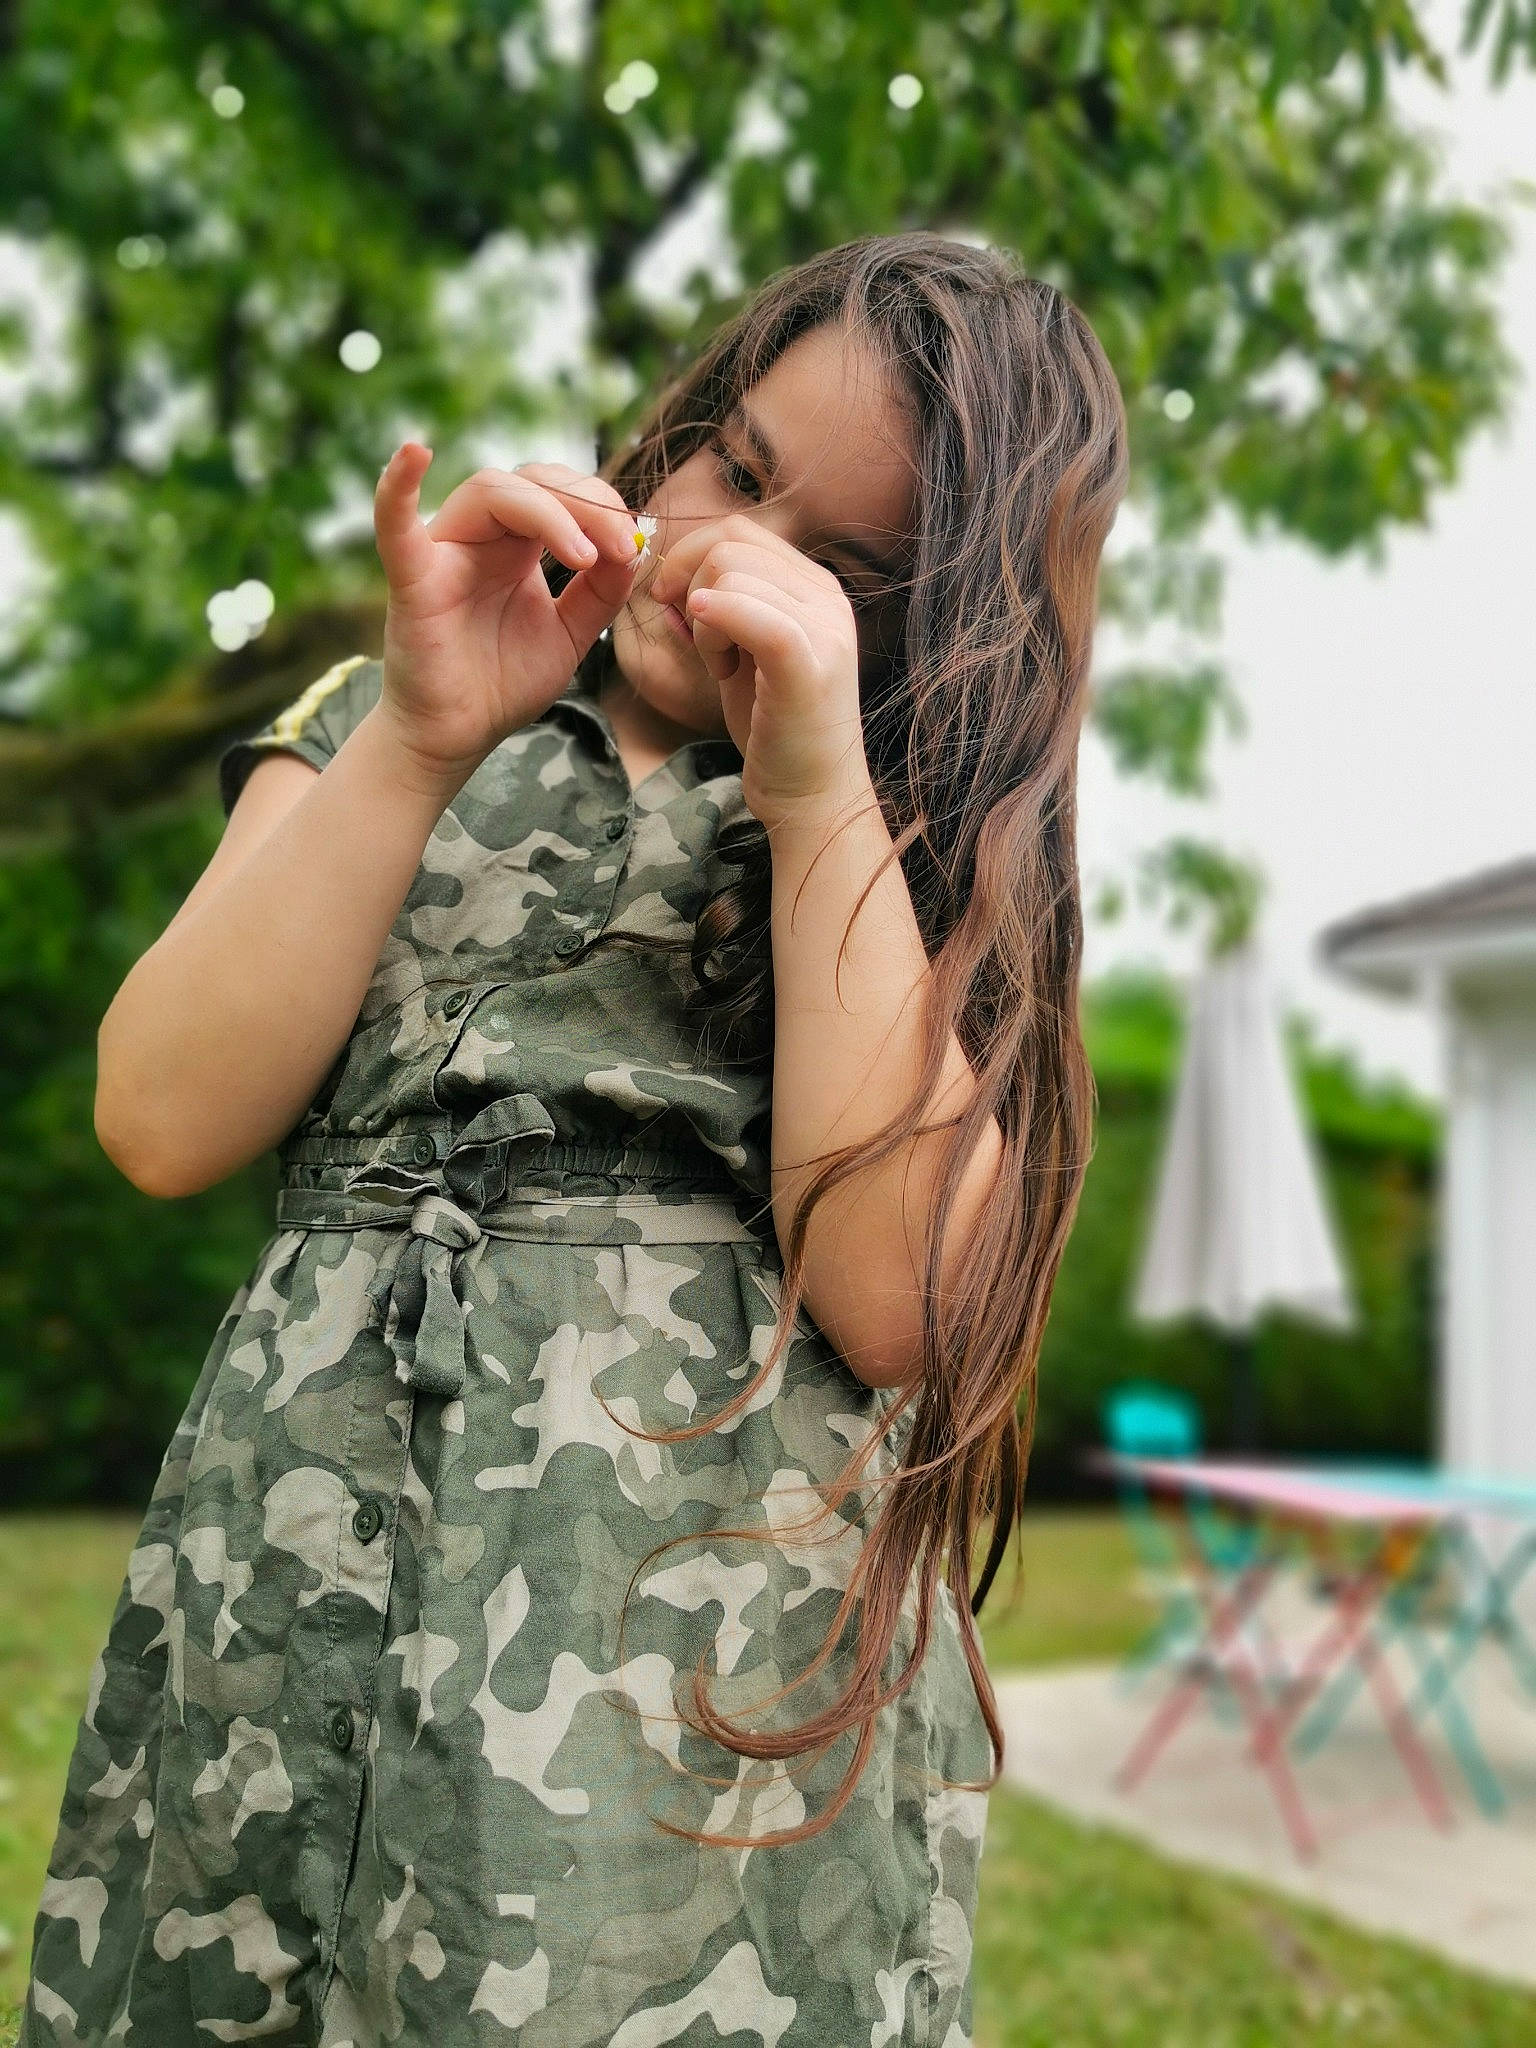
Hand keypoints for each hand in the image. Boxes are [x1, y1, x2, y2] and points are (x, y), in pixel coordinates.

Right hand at [371, 444, 642, 781]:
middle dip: (586, 503)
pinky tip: (412, 451)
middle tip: (623, 543)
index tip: (636, 545)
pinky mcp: (412, 580)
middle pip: (531, 481)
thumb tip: (633, 546)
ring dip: (548, 512)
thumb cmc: (504, 681)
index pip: (560, 494)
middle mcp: (479, 536)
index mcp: (516, 544)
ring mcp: (444, 551)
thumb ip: (601, 591)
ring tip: (584, 556)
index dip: (602, 507)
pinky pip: (395, 525)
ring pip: (490, 490)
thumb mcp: (571, 633)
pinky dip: (396, 487)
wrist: (460, 734)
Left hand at [650, 514, 872, 827]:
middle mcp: (826, 598)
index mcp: (814, 589)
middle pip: (730, 542)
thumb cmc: (775, 731)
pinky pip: (748, 609)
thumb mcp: (744, 655)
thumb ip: (720, 610)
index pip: (740, 531)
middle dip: (690, 584)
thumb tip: (665, 576)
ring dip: (705, 621)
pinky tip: (716, 658)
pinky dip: (716, 619)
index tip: (671, 603)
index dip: (689, 556)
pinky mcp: (808, 663)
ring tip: (722, 668)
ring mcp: (823, 628)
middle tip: (699, 643)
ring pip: (730, 572)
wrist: (811, 796)